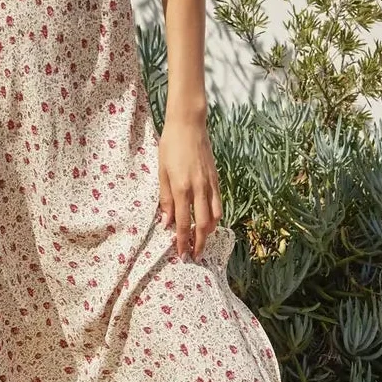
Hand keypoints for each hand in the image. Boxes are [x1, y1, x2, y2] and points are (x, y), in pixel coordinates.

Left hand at [156, 117, 223, 261]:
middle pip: (202, 225)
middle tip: (194, 256)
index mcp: (182, 188)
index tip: (181, 254)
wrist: (188, 125)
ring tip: (201, 241)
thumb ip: (165, 198)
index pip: (183, 223)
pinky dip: (216, 217)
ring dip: (209, 232)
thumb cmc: (170, 146)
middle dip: (198, 243)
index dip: (182, 241)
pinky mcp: (216, 178)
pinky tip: (210, 221)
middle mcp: (199, 189)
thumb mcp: (161, 172)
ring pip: (215, 216)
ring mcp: (210, 184)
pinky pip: (219, 203)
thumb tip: (166, 222)